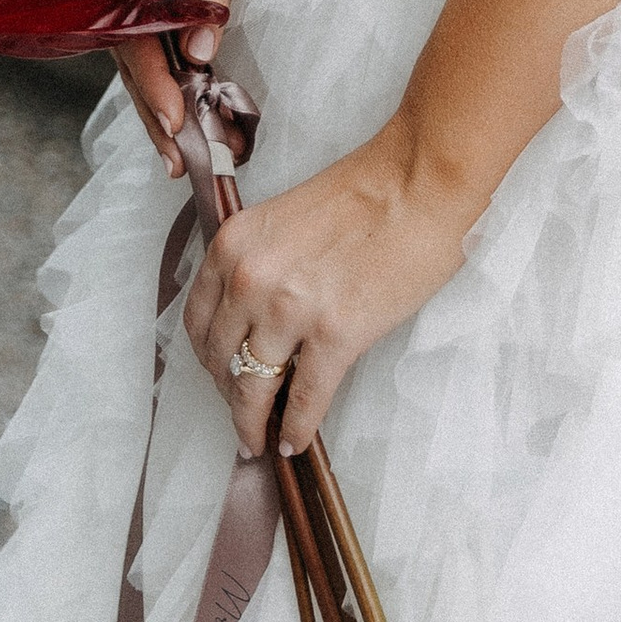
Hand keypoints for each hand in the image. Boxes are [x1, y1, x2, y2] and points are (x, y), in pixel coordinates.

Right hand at [112, 0, 252, 178]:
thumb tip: (200, 53)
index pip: (139, 42)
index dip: (157, 86)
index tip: (176, 123)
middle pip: (134, 67)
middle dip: (157, 117)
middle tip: (178, 164)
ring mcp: (135, 0)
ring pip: (138, 67)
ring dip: (158, 112)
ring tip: (178, 159)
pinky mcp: (150, 3)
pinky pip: (148, 53)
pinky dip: (162, 88)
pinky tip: (175, 119)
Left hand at [183, 120, 477, 456]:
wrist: (419, 180)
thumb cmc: (365, 191)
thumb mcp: (284, 219)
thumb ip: (260, 264)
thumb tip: (256, 320)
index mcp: (234, 244)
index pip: (200, 322)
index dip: (209, 359)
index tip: (220, 377)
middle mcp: (250, 277)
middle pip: (221, 360)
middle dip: (228, 396)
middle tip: (240, 416)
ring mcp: (291, 308)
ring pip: (254, 389)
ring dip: (252, 424)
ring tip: (257, 441)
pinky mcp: (336, 333)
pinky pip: (305, 399)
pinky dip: (297, 428)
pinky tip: (296, 441)